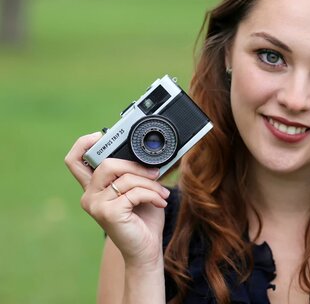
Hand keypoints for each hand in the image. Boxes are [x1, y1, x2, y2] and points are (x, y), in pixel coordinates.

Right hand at [65, 132, 169, 267]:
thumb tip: (150, 153)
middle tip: (155, 173)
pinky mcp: (108, 213)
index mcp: (94, 187)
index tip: (102, 134)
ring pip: (124, 177)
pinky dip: (152, 194)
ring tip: (162, 192)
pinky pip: (133, 192)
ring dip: (150, 183)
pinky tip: (160, 201)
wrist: (146, 248)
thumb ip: (134, 172)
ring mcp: (95, 205)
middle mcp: (89, 195)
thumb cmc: (143, 218)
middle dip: (136, 165)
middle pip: (107, 163)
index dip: (84, 143)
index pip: (75, 160)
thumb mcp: (138, 188)